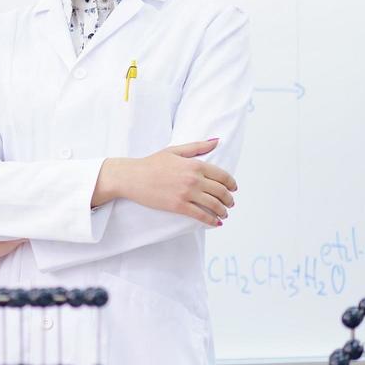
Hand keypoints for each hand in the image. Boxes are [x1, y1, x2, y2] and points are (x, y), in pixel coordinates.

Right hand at [100, 138, 237, 225]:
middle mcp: (193, 179)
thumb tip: (216, 142)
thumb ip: (197, 147)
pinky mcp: (178, 206)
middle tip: (230, 203)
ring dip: (223, 211)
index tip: (233, 189)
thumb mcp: (174, 151)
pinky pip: (201, 215)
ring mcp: (186, 193)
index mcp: (195, 164)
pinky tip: (215, 222)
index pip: (223, 175)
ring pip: (214, 205)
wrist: (131, 177)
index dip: (231, 184)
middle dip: (229, 199)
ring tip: (224, 214)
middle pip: (221, 191)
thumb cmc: (150, 163)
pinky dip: (211, 220)